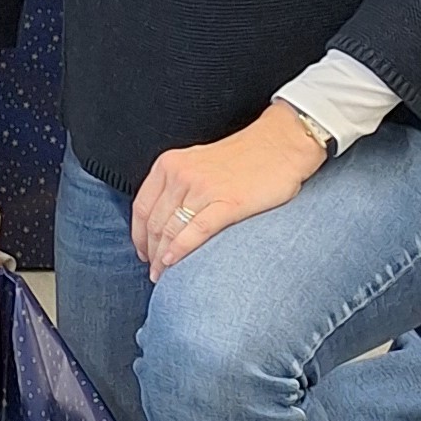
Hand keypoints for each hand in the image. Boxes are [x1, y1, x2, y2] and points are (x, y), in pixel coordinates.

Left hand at [132, 106, 324, 270]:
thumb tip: (164, 219)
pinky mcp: (229, 202)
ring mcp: (203, 188)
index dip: (139, 235)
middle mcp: (181, 174)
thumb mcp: (197, 162)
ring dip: (162, 258)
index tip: (143, 252)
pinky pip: (197, 230)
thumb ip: (178, 185)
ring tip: (163, 276)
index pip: (142, 207)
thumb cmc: (243, 157)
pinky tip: (174, 263)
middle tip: (154, 273)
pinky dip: (181, 249)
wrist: (281, 144)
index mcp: (170, 164)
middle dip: (150, 252)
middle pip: (154, 223)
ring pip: (171, 230)